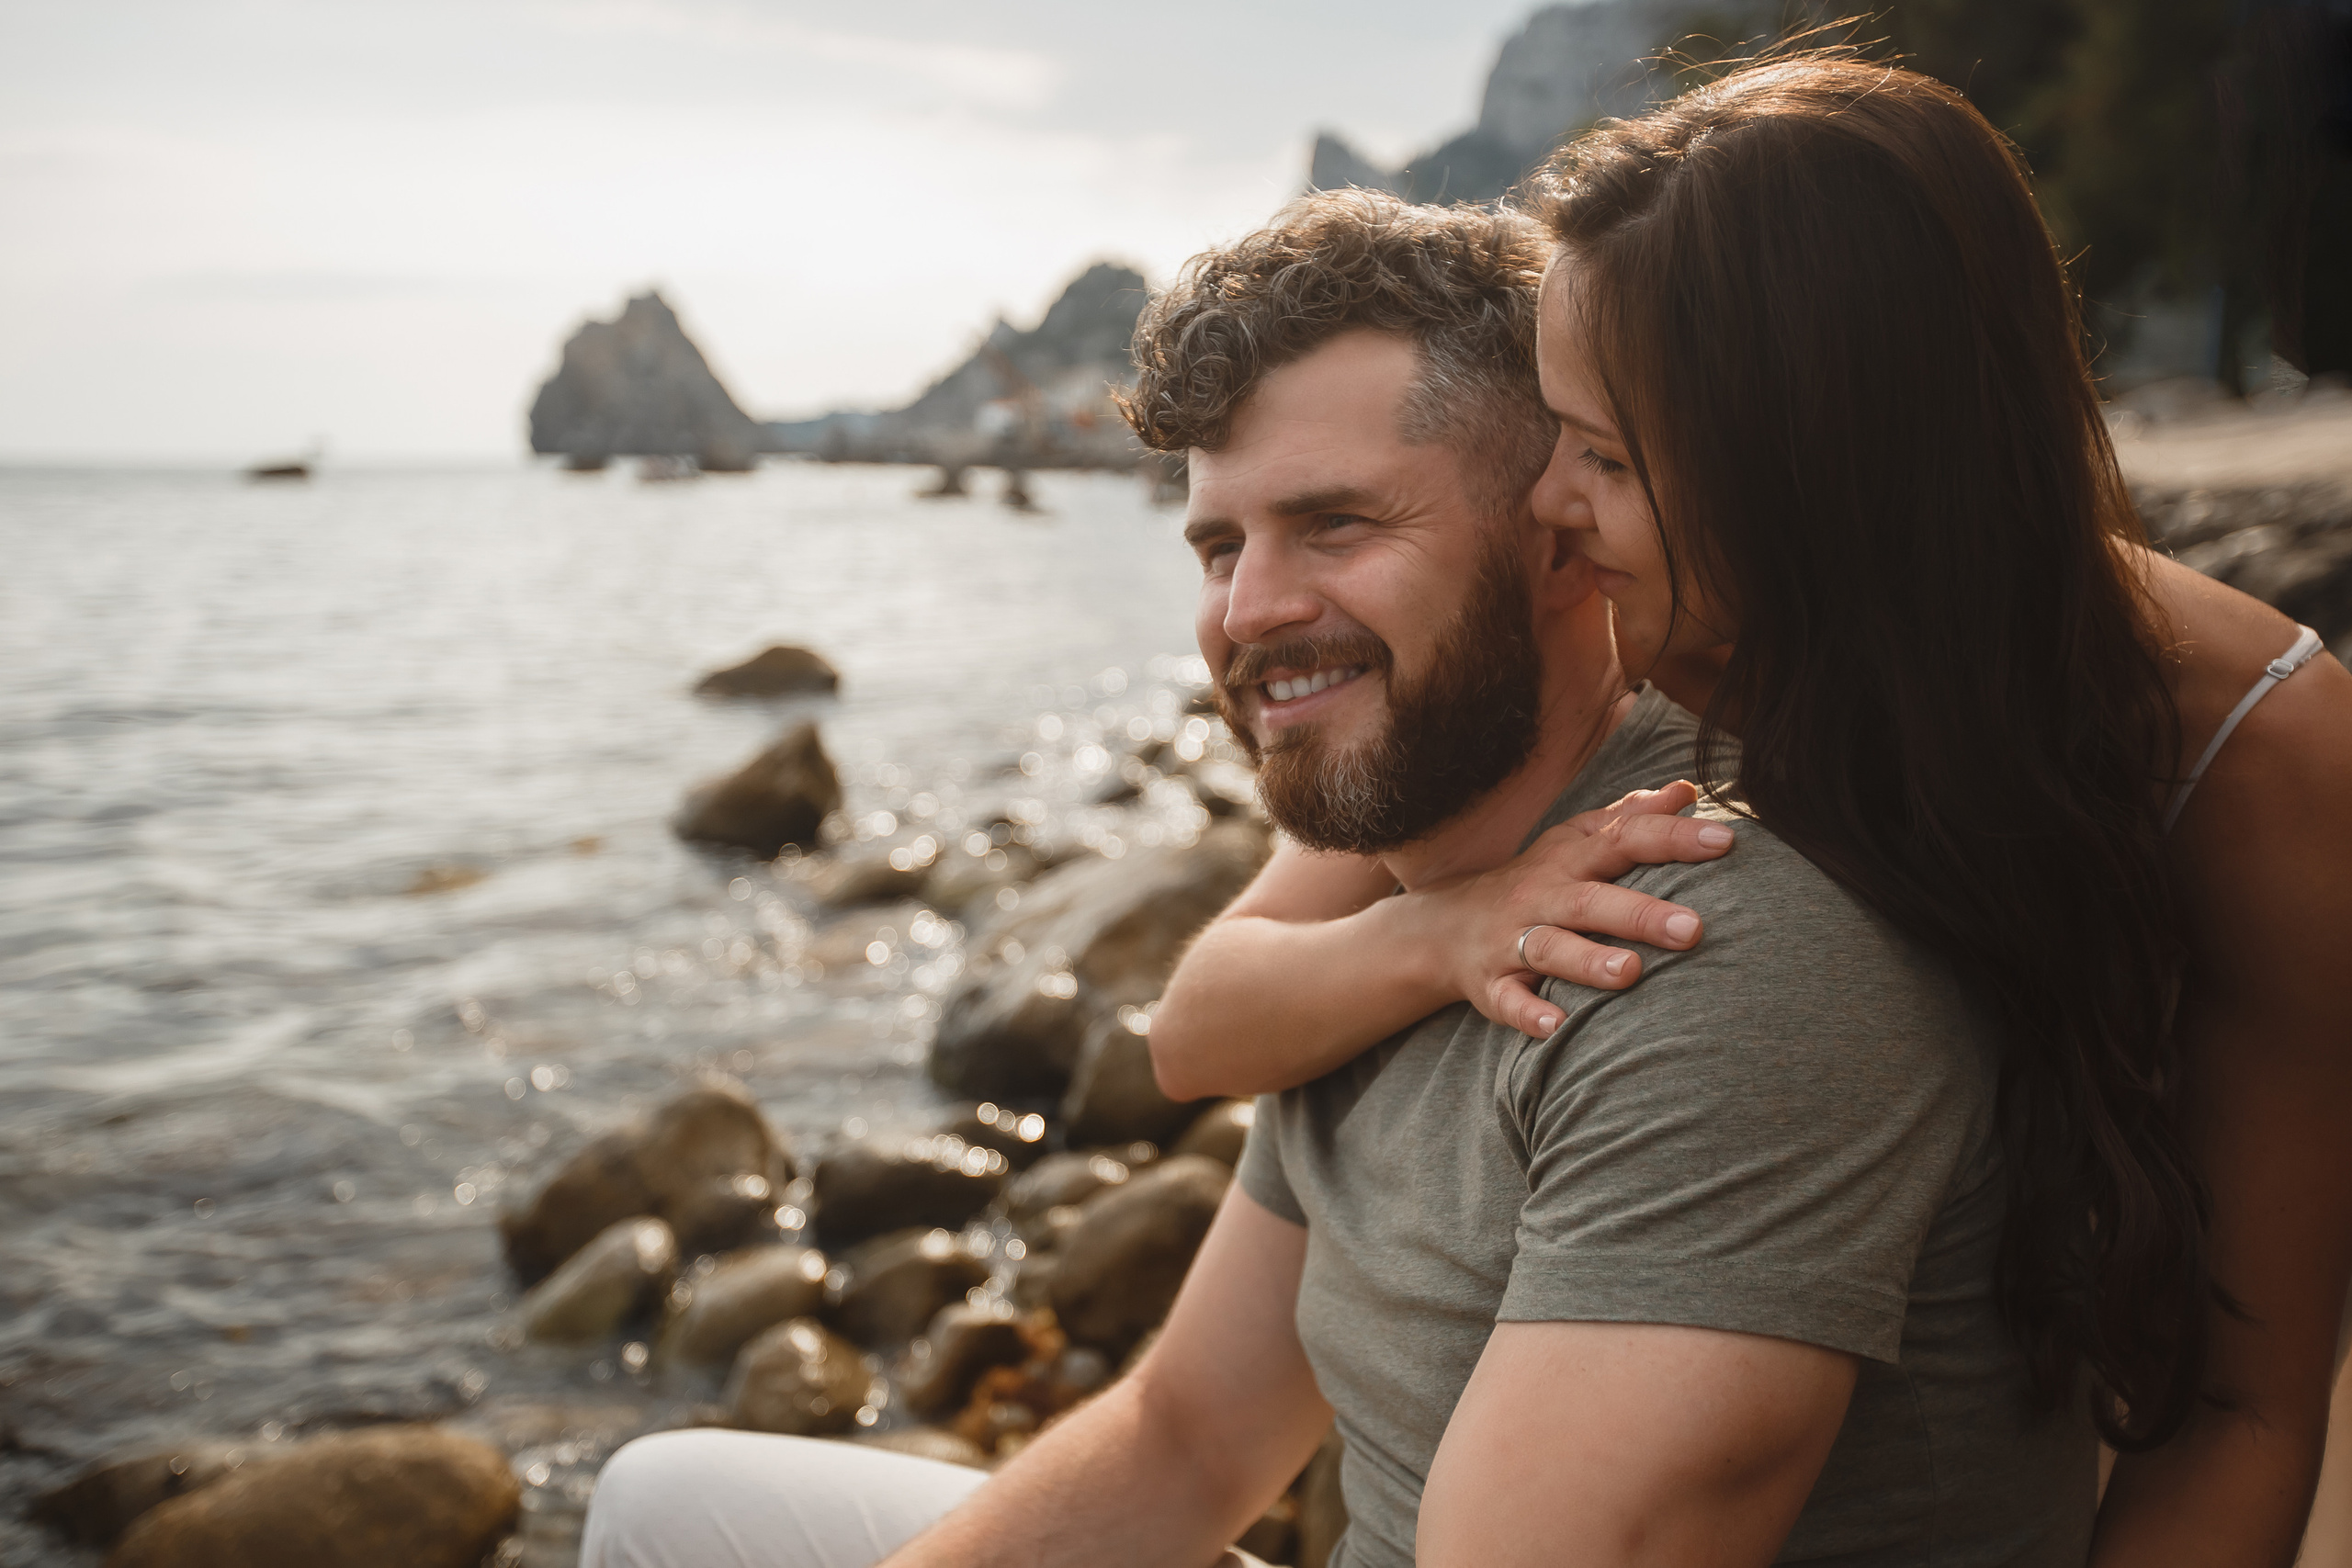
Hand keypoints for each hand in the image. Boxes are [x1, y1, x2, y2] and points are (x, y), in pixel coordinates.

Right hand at [1418, 782, 1731, 1037]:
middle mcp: (1542, 894)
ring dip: (1587, 961)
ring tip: (1629, 973)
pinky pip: (1508, 999)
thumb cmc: (1537, 881)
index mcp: (1570, 857)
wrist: (1446, 925)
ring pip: (1550, 947)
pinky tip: (1556, 1025)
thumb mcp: (1575, 840)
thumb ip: (1630, 817)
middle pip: (1591, 900)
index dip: (1672, 838)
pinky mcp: (1492, 983)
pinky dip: (1529, 1012)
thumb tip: (1686, 789)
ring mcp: (1513, 939)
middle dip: (1639, 913)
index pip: (1624, 838)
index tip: (1723, 842)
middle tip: (1693, 929)